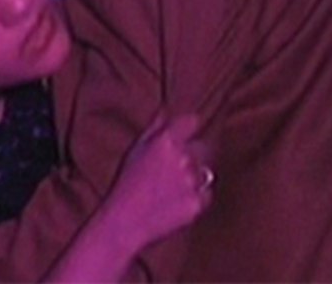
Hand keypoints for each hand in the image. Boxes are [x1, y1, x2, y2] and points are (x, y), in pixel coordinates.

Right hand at [99, 112, 212, 254]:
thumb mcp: (134, 150)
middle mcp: (183, 158)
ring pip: (205, 171)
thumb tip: (166, 110)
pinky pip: (206, 194)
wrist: (125, 221)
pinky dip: (196, 196)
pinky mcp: (199, 203)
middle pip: (204, 147)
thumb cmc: (125, 183)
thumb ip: (154, 127)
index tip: (188, 130)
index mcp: (165, 141)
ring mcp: (193, 182)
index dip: (191, 126)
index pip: (192, 120)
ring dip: (195, 176)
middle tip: (174, 167)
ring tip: (171, 187)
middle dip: (193, 154)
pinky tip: (175, 201)